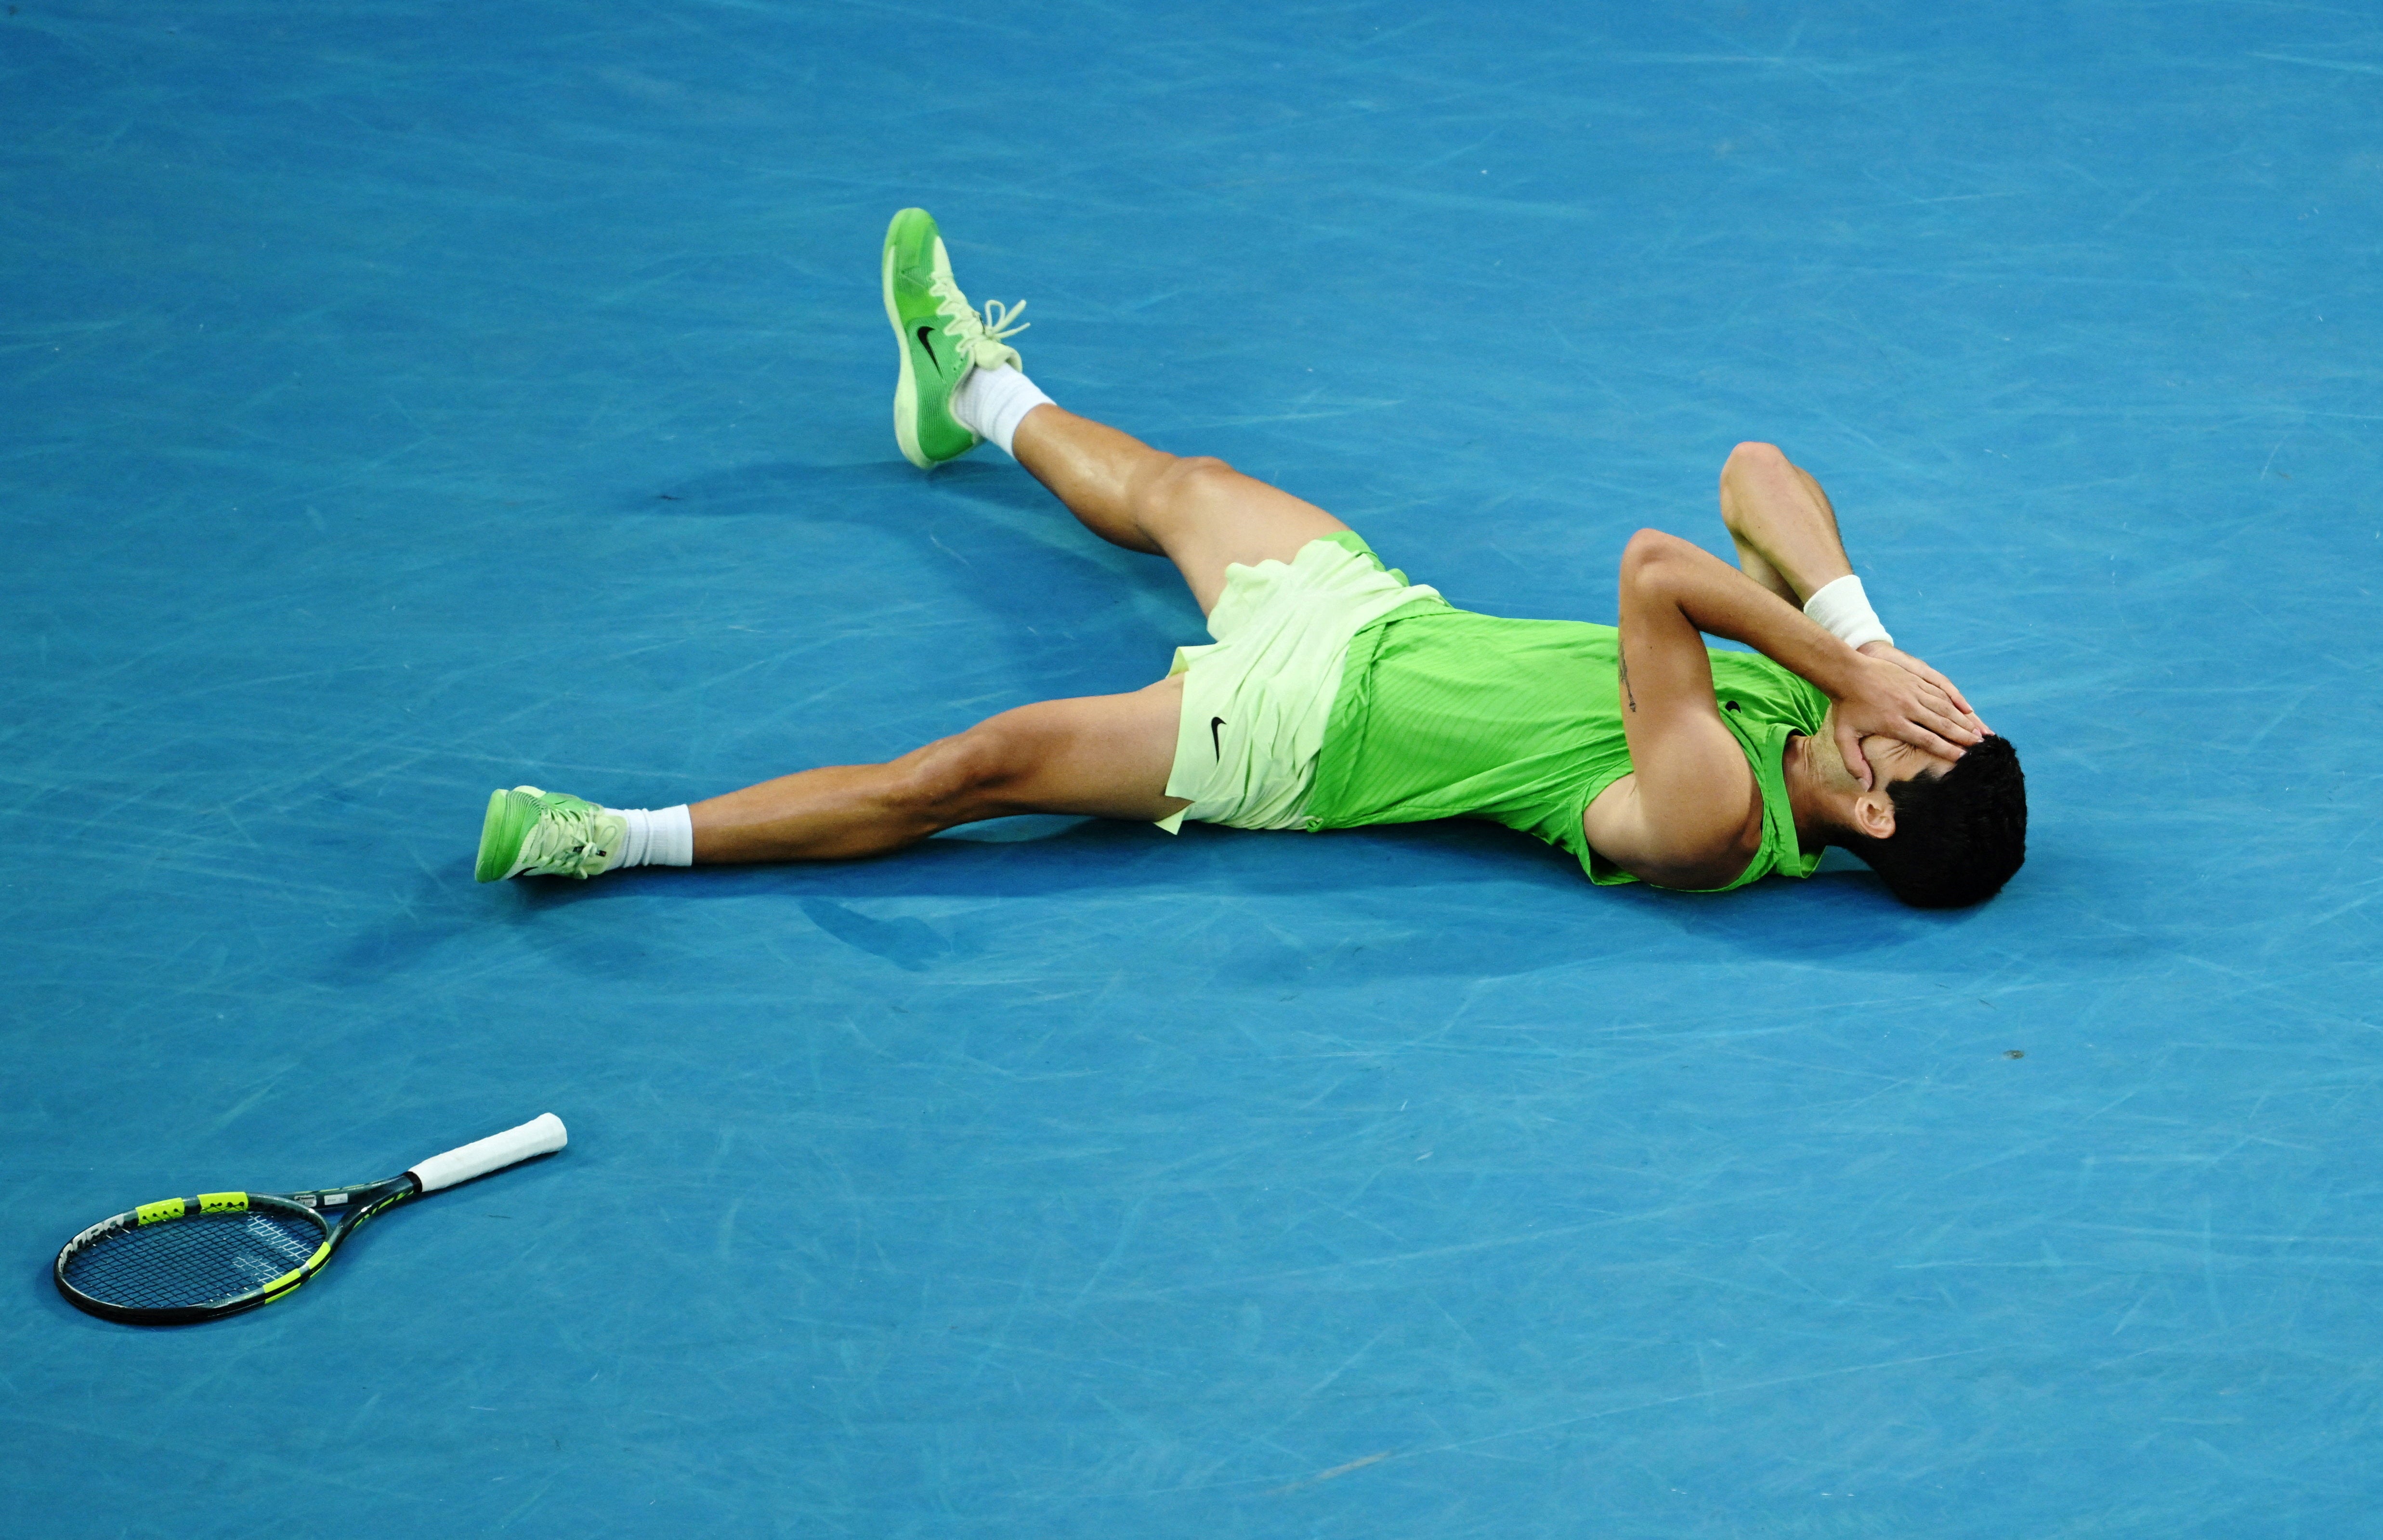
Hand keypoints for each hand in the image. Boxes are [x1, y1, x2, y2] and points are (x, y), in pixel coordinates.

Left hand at [1831, 649, 1986, 789]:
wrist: (1846, 672)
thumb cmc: (1845, 706)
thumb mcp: (1844, 737)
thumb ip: (1854, 763)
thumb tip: (1865, 787)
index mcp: (1894, 723)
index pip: (1927, 740)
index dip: (1947, 750)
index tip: (1963, 758)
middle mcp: (1908, 707)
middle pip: (1942, 724)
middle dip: (1962, 736)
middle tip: (1979, 747)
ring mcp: (1912, 691)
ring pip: (1944, 707)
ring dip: (1962, 720)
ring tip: (1977, 731)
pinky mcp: (1914, 679)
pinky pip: (1940, 691)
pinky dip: (1955, 701)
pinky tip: (1966, 709)